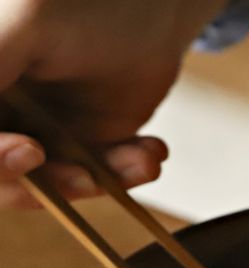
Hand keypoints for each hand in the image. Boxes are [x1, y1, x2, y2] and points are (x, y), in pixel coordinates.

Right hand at [0, 0, 224, 207]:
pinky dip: (126, 173)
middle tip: (87, 178)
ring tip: (141, 160)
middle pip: (2, 176)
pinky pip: (97, 178)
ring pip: (54, 185)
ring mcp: (39, 131)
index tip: (31, 151)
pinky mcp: (84, 145)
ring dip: (98, 180)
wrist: (150, 1)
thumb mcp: (25, 17)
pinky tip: (149, 153)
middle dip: (48, 183)